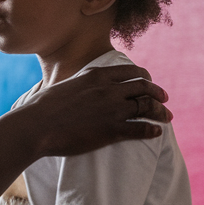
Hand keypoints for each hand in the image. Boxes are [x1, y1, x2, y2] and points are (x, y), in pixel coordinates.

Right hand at [11, 64, 171, 157]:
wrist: (36, 125)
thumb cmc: (42, 108)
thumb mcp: (63, 86)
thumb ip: (77, 84)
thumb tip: (76, 87)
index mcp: (96, 76)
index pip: (129, 72)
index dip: (144, 77)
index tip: (149, 82)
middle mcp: (108, 89)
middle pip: (143, 87)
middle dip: (158, 93)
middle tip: (165, 99)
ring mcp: (112, 109)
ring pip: (146, 107)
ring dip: (160, 112)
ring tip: (167, 117)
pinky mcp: (112, 129)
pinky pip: (140, 128)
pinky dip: (152, 130)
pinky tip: (157, 133)